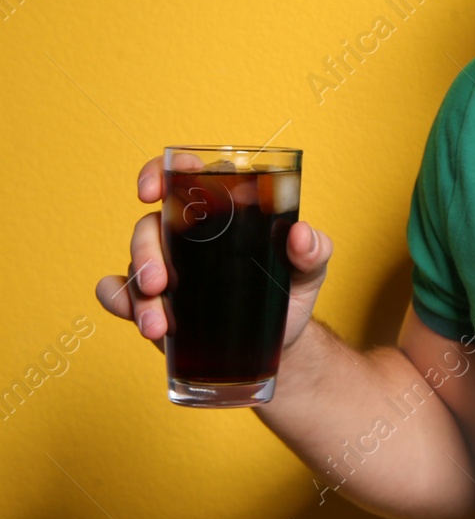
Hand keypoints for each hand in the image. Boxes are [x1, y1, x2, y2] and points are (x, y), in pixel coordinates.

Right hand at [94, 153, 333, 352]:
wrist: (279, 344)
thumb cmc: (291, 292)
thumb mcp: (311, 270)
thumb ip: (314, 250)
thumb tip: (301, 234)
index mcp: (224, 211)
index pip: (186, 177)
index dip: (161, 173)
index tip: (151, 191)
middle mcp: (188, 233)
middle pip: (150, 224)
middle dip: (146, 251)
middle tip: (161, 284)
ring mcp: (167, 266)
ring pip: (133, 261)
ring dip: (137, 291)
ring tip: (158, 325)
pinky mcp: (153, 299)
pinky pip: (117, 291)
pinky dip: (117, 300)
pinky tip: (135, 317)